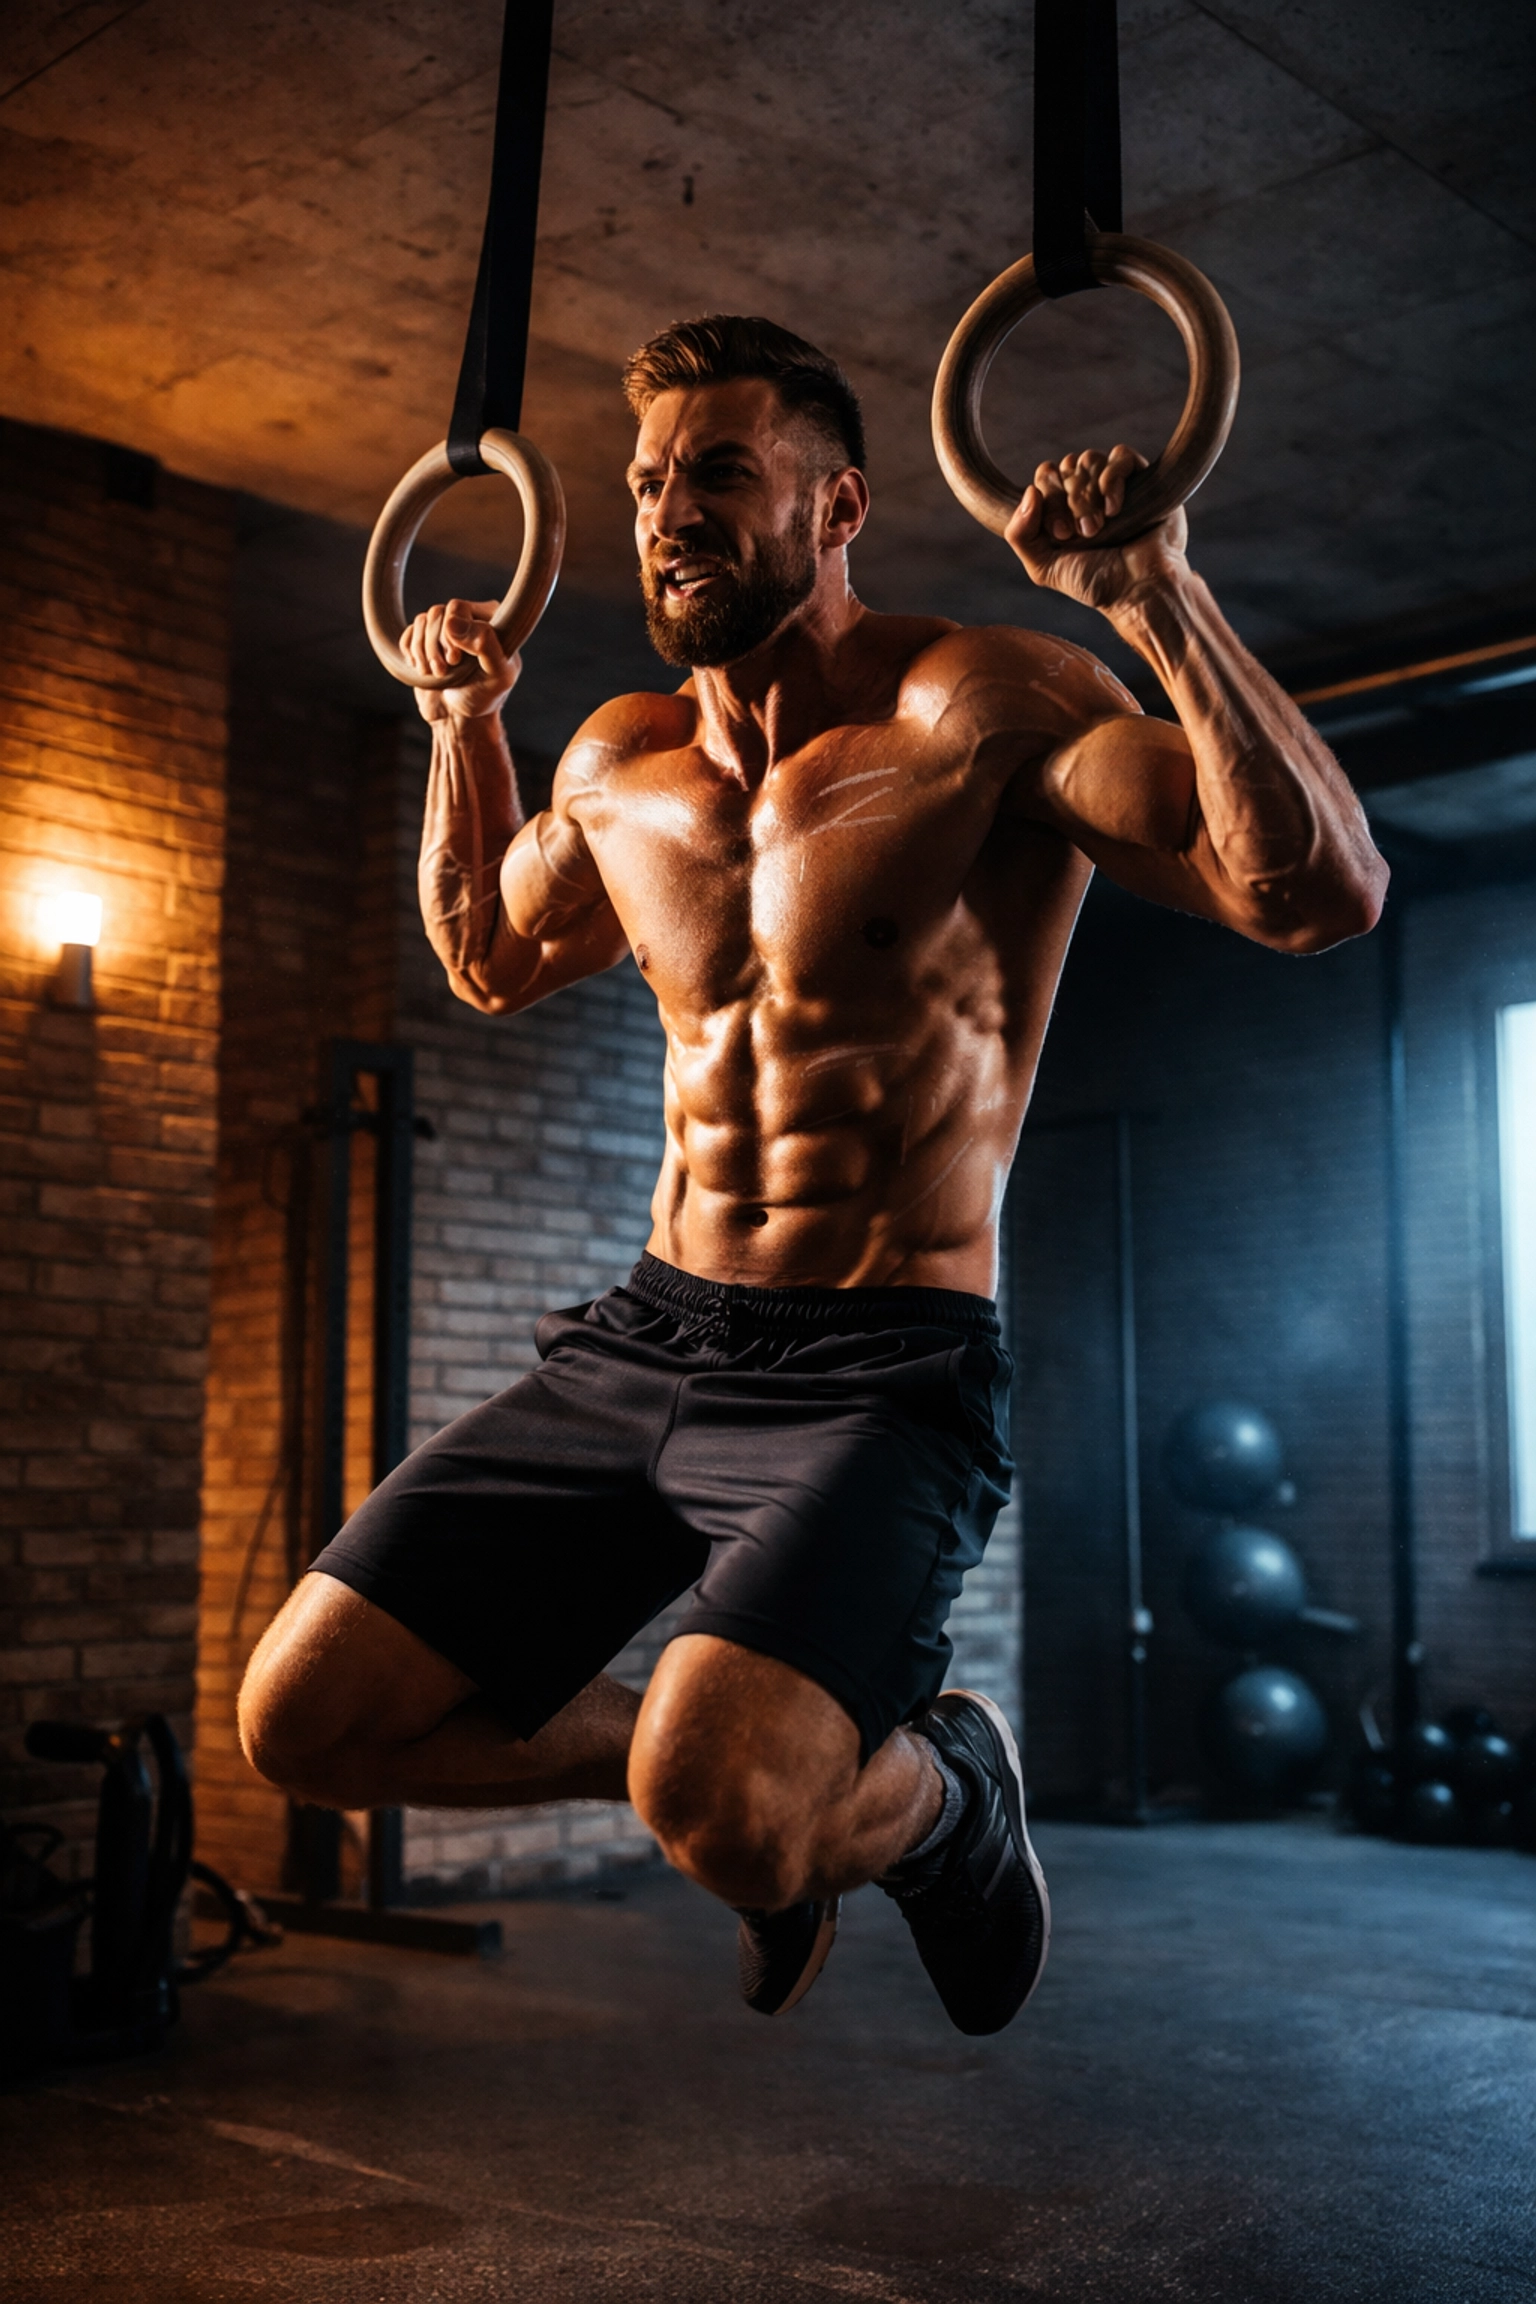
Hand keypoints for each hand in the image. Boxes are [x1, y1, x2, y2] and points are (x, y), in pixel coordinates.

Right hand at [400, 598, 521, 723]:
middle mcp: (468, 618)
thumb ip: (485, 645)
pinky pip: (409, 632)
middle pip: (436, 613)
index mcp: (491, 619)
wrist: (459, 718)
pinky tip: (421, 669)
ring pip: (421, 621)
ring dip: (421, 651)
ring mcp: (445, 628)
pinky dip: (410, 652)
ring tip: (434, 674)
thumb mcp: (496, 675)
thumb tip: (452, 622)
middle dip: (434, 646)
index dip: (450, 632)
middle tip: (442, 671)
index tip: (455, 660)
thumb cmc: (484, 696)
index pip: (458, 608)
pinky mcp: (425, 640)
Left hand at [1005, 448, 1188, 615]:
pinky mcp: (1141, 477)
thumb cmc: (1095, 582)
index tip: (1061, 534)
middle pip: (1065, 466)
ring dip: (1089, 496)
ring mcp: (1113, 483)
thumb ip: (1020, 535)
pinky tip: (1113, 509)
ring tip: (1098, 528)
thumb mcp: (1044, 568)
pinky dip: (1112, 479)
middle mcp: (1086, 492)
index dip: (1047, 499)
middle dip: (1069, 501)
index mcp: (1062, 508)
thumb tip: (1029, 491)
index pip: (1044, 478)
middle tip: (1082, 534)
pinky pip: (1120, 455)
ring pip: (1089, 459)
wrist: (1138, 589)